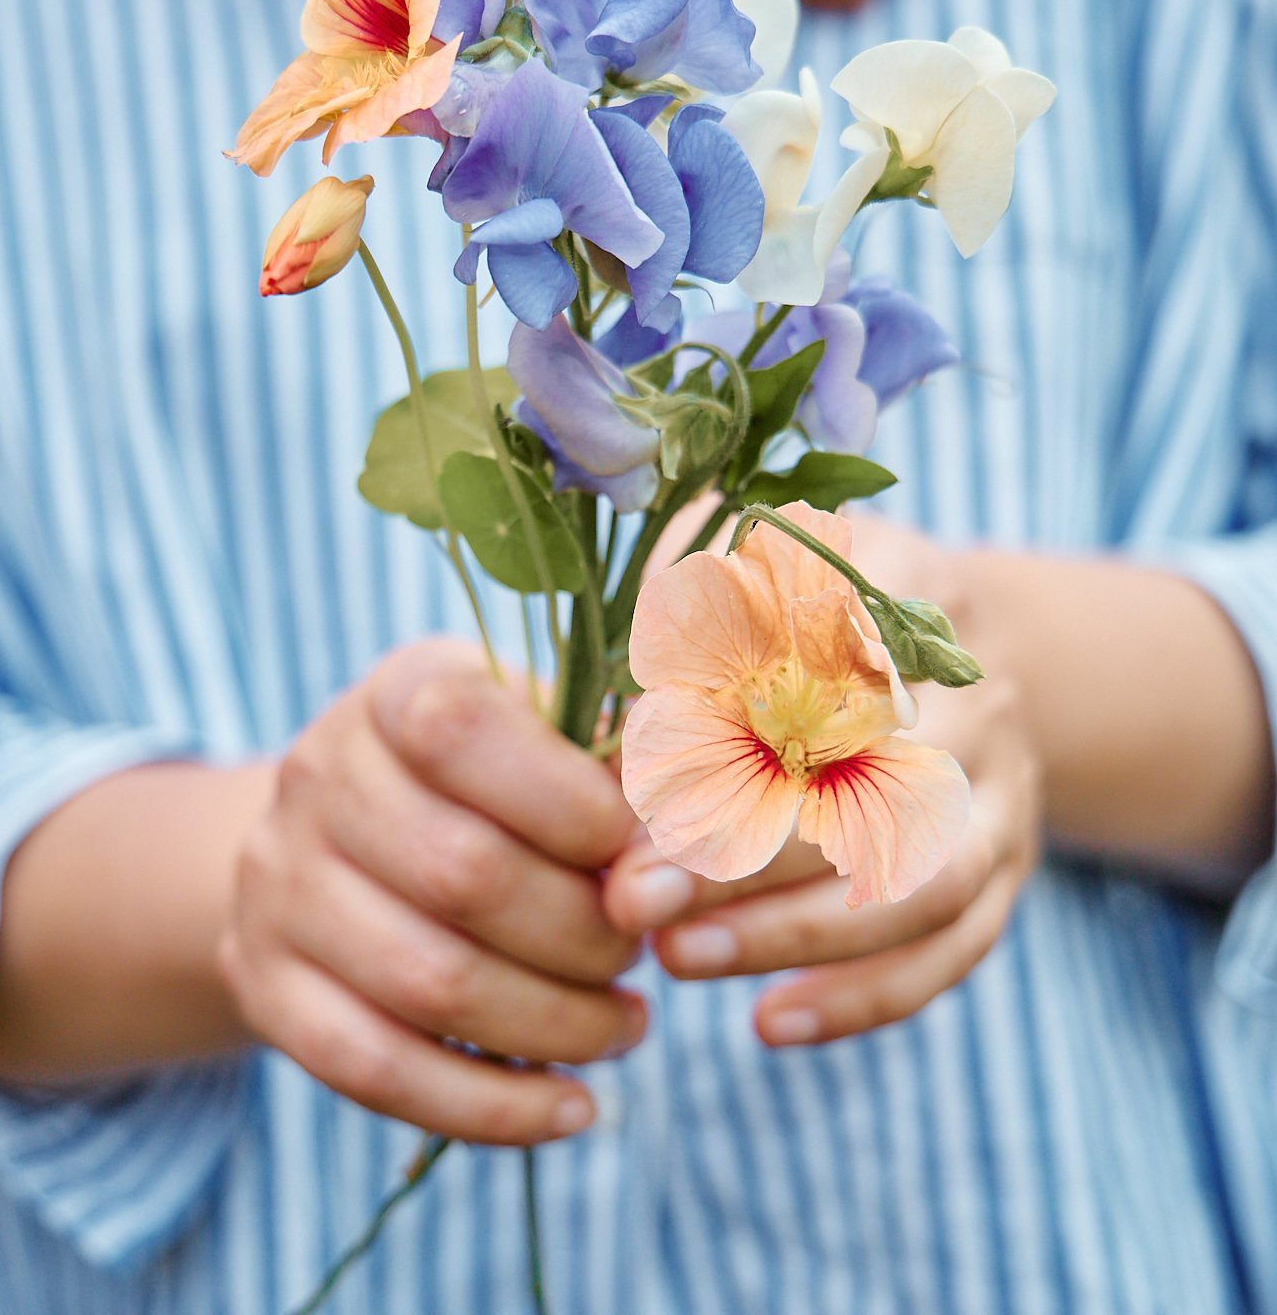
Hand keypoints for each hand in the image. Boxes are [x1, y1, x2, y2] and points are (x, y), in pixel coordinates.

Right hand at [221, 639, 643, 1145]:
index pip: (461, 730)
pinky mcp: (265, 986)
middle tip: (637, 953)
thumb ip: (620, 782)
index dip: (569, 802)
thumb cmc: (490, 780)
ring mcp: (277, 884)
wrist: (336, 839)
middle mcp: (318, 774)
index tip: (637, 856)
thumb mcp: (551, 740)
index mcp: (398, 693)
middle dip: (582, 933)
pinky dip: (490, 1107)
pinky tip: (572, 1107)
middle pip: (460, 873)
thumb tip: (668, 871)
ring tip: (622, 1025)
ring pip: (425, 983)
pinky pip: (374, 1070)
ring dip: (555, 1025)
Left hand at [604, 520, 1040, 1045]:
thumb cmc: (803, 607)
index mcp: (894, 594)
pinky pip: (953, 948)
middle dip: (743, 852)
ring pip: (920, 879)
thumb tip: (592, 752)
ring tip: (679, 959)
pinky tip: (769, 1024)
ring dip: (794, 932)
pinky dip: (864, 996)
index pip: (811, 665)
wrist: (971, 638)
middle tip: (631, 899)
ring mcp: (1001, 785)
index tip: (626, 789)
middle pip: (865, 782)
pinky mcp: (1011, 865)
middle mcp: (965, 691)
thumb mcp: (742, 578)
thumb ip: (677, 640)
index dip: (722, 730)